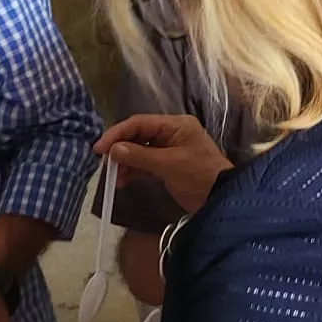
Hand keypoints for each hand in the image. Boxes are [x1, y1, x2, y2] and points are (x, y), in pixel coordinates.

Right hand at [95, 114, 233, 215]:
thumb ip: (140, 156)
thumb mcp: (169, 164)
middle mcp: (171, 134)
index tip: (99, 148)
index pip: (139, 123)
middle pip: (138, 136)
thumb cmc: (199, 175)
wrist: (221, 199)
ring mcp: (169, 150)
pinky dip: (133, 172)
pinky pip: (145, 165)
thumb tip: (113, 150)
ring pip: (139, 151)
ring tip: (113, 177)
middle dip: (120, 149)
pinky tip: (121, 182)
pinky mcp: (168, 167)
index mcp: (175, 125)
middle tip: (105, 164)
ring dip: (125, 163)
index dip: (117, 133)